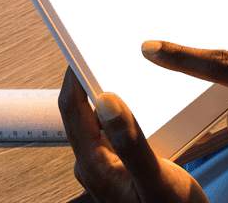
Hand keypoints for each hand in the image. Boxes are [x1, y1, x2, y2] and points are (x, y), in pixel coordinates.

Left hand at [58, 66, 207, 202]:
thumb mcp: (156, 180)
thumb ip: (131, 143)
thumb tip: (106, 101)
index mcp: (94, 166)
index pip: (71, 108)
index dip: (74, 74)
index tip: (82, 47)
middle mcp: (93, 165)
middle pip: (83, 110)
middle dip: (93, 79)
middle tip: (107, 51)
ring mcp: (105, 167)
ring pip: (100, 120)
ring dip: (112, 95)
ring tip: (126, 70)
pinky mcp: (119, 168)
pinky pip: (115, 132)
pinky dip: (125, 113)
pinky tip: (144, 103)